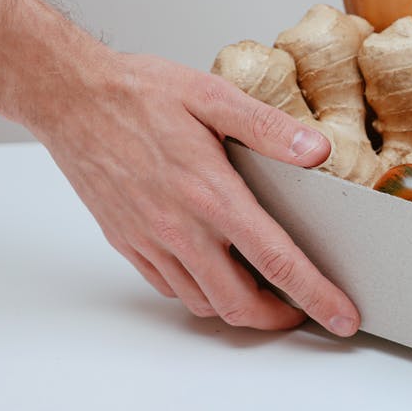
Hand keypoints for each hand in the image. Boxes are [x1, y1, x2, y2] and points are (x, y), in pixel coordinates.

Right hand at [34, 46, 360, 335]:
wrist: (70, 97)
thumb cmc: (139, 92)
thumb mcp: (213, 96)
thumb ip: (269, 128)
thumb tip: (318, 152)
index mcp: (212, 195)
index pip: (277, 262)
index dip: (316, 296)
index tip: (342, 317)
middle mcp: (181, 228)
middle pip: (240, 303)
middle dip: (280, 318)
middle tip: (306, 309)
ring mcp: (151, 241)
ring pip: (203, 303)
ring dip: (240, 310)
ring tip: (267, 295)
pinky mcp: (129, 243)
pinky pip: (170, 288)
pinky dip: (201, 294)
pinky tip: (217, 274)